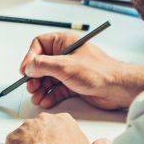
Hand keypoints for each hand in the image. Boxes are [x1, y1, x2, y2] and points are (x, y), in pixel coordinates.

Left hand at [4, 112, 108, 143]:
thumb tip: (105, 143)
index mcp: (64, 120)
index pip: (63, 125)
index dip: (63, 139)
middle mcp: (44, 119)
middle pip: (45, 127)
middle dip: (46, 139)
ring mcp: (26, 127)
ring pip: (28, 134)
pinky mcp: (12, 137)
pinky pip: (15, 142)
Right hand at [20, 31, 136, 110]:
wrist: (117, 89)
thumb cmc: (99, 72)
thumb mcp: (65, 66)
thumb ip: (43, 65)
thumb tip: (29, 67)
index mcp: (65, 42)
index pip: (40, 45)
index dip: (30, 57)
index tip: (25, 70)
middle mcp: (66, 55)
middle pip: (42, 64)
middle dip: (34, 77)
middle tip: (31, 87)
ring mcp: (70, 70)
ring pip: (48, 78)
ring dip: (40, 88)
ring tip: (37, 97)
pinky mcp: (74, 84)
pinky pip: (57, 89)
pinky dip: (50, 96)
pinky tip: (46, 101)